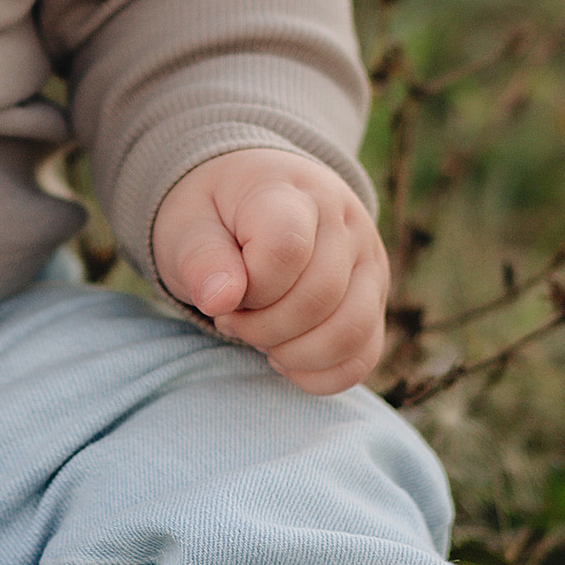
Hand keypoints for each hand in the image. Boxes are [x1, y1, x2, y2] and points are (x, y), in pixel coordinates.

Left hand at [149, 146, 388, 394]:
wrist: (247, 201)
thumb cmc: (215, 218)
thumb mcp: (188, 226)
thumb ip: (200, 259)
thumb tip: (219, 300)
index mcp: (293, 191)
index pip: (287, 249)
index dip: (250, 288)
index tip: (224, 291)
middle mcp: (345, 222)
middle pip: (320, 297)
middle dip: (264, 328)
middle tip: (232, 319)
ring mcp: (369, 262)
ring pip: (351, 331)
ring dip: (294, 353)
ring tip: (259, 337)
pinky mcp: (375, 301)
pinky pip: (363, 356)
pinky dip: (319, 373)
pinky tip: (284, 355)